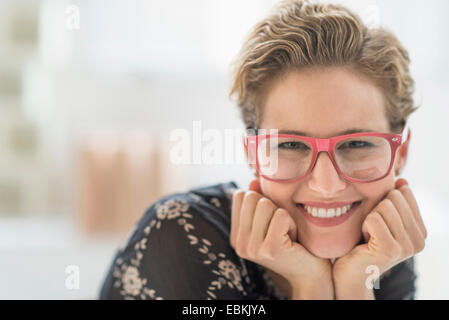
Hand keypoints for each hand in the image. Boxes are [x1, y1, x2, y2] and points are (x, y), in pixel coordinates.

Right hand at [230, 179, 333, 298]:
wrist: (311, 274)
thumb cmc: (293, 243)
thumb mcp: (272, 220)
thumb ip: (260, 201)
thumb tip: (253, 181)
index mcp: (237, 236)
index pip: (240, 195)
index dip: (260, 200)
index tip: (271, 222)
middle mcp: (240, 244)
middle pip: (252, 197)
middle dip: (272, 206)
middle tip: (281, 228)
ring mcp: (253, 248)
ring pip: (265, 204)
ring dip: (283, 215)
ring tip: (287, 234)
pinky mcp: (270, 248)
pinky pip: (280, 215)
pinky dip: (292, 222)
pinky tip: (293, 238)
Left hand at [332, 178, 426, 298]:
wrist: (348, 273)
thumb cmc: (361, 243)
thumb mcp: (381, 219)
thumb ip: (394, 202)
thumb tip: (402, 180)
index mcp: (420, 231)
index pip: (404, 193)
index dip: (383, 202)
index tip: (378, 223)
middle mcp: (419, 240)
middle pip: (394, 197)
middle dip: (375, 209)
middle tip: (371, 231)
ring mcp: (406, 246)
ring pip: (384, 206)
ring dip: (368, 218)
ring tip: (367, 236)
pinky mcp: (390, 249)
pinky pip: (374, 218)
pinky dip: (364, 225)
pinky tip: (363, 241)